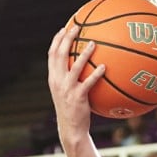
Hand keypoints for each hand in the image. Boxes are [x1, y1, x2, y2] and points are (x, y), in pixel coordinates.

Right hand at [46, 23, 103, 142]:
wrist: (70, 128)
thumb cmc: (71, 109)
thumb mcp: (65, 91)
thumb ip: (69, 77)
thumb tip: (81, 64)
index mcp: (53, 78)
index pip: (52, 54)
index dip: (57, 40)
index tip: (64, 28)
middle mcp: (57, 81)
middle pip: (60, 55)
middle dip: (67, 39)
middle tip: (77, 27)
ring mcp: (67, 89)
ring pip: (75, 66)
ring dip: (84, 53)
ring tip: (93, 43)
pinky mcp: (78, 97)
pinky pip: (88, 82)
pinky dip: (96, 74)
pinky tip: (105, 66)